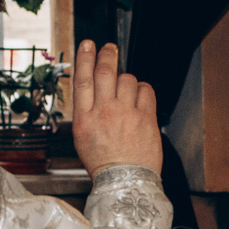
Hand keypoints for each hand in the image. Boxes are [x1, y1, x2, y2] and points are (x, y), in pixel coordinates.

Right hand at [71, 41, 160, 173]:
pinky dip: (143, 89)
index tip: (87, 45)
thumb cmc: (105, 163)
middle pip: (105, 72)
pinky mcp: (145, 118)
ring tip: (126, 93)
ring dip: (127, 80)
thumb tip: (94, 89)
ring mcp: (126, 114)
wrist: (126, 182)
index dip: (84, 58)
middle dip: (107, 54)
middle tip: (109, 48)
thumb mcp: (83, 138)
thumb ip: (88, 112)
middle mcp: (104, 112)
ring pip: (127, 79)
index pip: (82, 80)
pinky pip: (145, 90)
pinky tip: (140, 98)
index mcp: (84, 119)